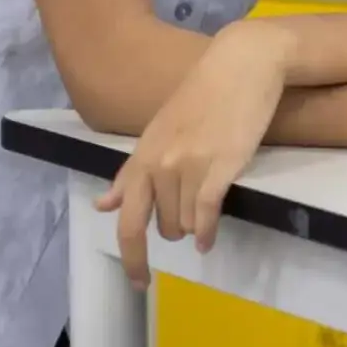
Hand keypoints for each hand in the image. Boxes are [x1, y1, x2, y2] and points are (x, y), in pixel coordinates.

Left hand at [96, 20, 293, 288]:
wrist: (242, 64)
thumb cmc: (204, 95)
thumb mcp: (159, 132)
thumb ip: (132, 173)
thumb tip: (104, 206)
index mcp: (142, 157)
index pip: (126, 220)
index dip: (132, 258)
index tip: (140, 283)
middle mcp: (159, 165)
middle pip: (159, 227)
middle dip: (173, 231)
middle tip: (191, 218)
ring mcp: (189, 165)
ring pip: (185, 223)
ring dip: (195, 225)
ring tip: (208, 207)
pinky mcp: (220, 165)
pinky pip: (206, 214)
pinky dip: (207, 232)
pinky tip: (210, 240)